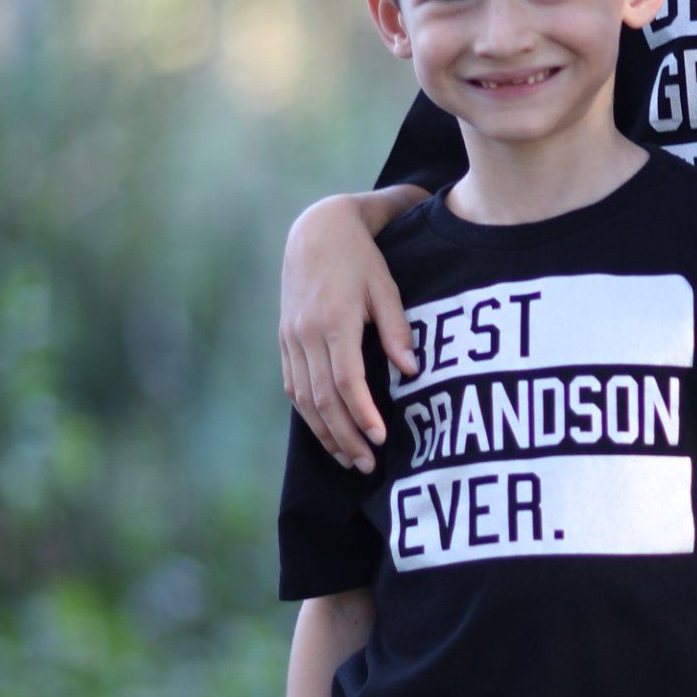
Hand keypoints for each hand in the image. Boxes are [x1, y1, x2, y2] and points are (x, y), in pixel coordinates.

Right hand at [279, 197, 418, 471]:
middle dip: (345, 436)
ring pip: (302, 399)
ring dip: (325, 433)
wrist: (316, 231)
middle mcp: (306, 335)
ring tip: (348, 459)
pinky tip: (326, 432)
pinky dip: (308, 414)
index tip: (380, 438)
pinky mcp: (285, 340)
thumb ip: (397, 330)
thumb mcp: (386, 288)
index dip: (361, 413)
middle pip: (322, 399)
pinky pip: (293, 385)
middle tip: (367, 465)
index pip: (346, 380)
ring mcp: (291, 339)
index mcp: (334, 321)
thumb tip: (411, 372)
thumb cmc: (360, 259)